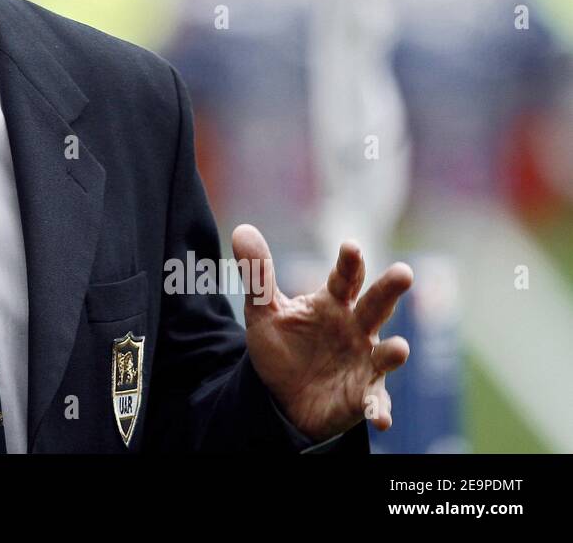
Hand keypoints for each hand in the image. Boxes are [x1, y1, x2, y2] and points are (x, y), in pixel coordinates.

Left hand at [232, 224, 412, 442]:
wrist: (283, 396)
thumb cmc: (282, 346)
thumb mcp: (263, 311)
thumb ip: (257, 274)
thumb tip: (242, 229)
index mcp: (333, 302)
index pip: (344, 277)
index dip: (349, 262)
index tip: (350, 247)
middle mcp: (356, 328)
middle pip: (376, 305)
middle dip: (389, 290)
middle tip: (403, 272)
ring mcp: (364, 362)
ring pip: (384, 355)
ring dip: (393, 352)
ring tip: (399, 349)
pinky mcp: (363, 396)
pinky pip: (374, 402)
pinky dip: (378, 408)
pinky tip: (379, 417)